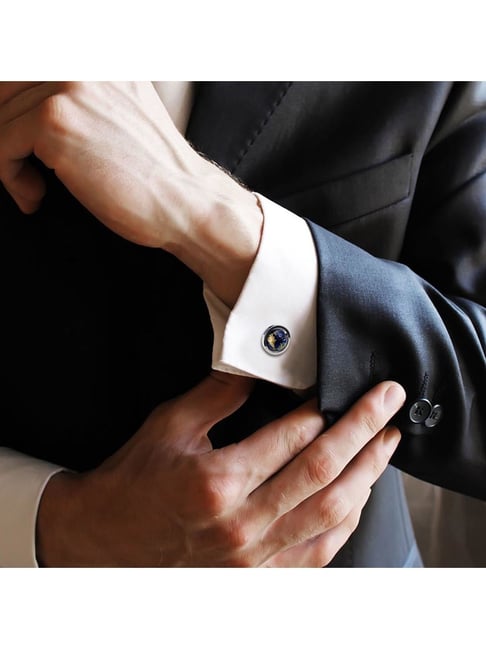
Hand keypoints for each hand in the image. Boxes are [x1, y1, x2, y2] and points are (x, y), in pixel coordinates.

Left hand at [0, 82, 261, 305]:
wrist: (186, 200)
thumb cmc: (155, 170)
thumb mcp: (117, 111)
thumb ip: (77, 95)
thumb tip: (17, 105)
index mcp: (99, 55)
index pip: (26, 71)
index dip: (16, 108)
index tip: (24, 145)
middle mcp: (81, 59)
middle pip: (6, 87)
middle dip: (8, 132)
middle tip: (24, 167)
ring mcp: (68, 86)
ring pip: (0, 117)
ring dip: (8, 160)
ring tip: (36, 188)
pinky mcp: (56, 120)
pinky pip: (0, 143)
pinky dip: (10, 176)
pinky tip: (37, 195)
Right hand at [36, 373, 404, 566]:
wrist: (106, 542)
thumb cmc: (134, 482)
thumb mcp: (169, 426)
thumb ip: (219, 395)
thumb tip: (260, 368)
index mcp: (217, 483)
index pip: (290, 438)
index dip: (324, 409)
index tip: (341, 388)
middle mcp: (241, 525)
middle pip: (322, 472)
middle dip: (362, 430)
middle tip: (387, 402)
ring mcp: (253, 558)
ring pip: (330, 513)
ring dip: (366, 473)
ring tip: (385, 443)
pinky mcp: (258, 576)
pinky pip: (319, 550)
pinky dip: (346, 519)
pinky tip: (360, 493)